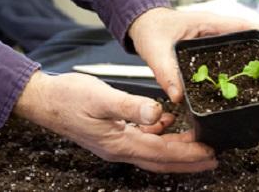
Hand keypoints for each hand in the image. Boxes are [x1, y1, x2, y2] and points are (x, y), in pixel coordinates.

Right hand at [14, 71, 216, 172]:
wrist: (46, 100)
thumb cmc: (69, 99)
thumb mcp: (101, 98)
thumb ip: (130, 106)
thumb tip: (158, 113)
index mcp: (120, 143)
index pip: (162, 153)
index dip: (188, 154)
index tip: (209, 152)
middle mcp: (121, 148)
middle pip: (162, 160)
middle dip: (188, 160)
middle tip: (212, 156)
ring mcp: (117, 142)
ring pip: (155, 150)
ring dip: (176, 147)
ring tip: (197, 142)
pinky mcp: (115, 134)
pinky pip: (143, 138)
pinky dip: (159, 133)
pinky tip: (168, 122)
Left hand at [129, 8, 258, 102]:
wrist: (144, 27)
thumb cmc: (152, 30)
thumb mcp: (156, 50)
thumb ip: (166, 72)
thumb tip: (179, 95)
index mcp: (208, 23)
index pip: (244, 26)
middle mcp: (215, 30)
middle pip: (248, 38)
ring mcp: (213, 40)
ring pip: (239, 48)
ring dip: (253, 59)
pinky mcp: (208, 50)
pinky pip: (228, 57)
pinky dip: (238, 66)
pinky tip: (241, 81)